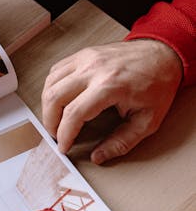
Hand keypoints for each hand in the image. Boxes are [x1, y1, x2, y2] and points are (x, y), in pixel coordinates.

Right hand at [42, 39, 182, 163]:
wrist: (162, 55)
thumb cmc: (157, 85)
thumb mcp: (147, 120)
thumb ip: (122, 142)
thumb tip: (99, 156)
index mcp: (110, 86)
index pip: (74, 113)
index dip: (64, 134)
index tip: (64, 147)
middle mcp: (94, 69)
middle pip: (55, 96)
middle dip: (50, 121)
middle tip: (55, 135)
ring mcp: (86, 58)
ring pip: (51, 82)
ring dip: (47, 104)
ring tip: (55, 120)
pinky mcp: (83, 54)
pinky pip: (57, 70)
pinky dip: (52, 87)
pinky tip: (58, 99)